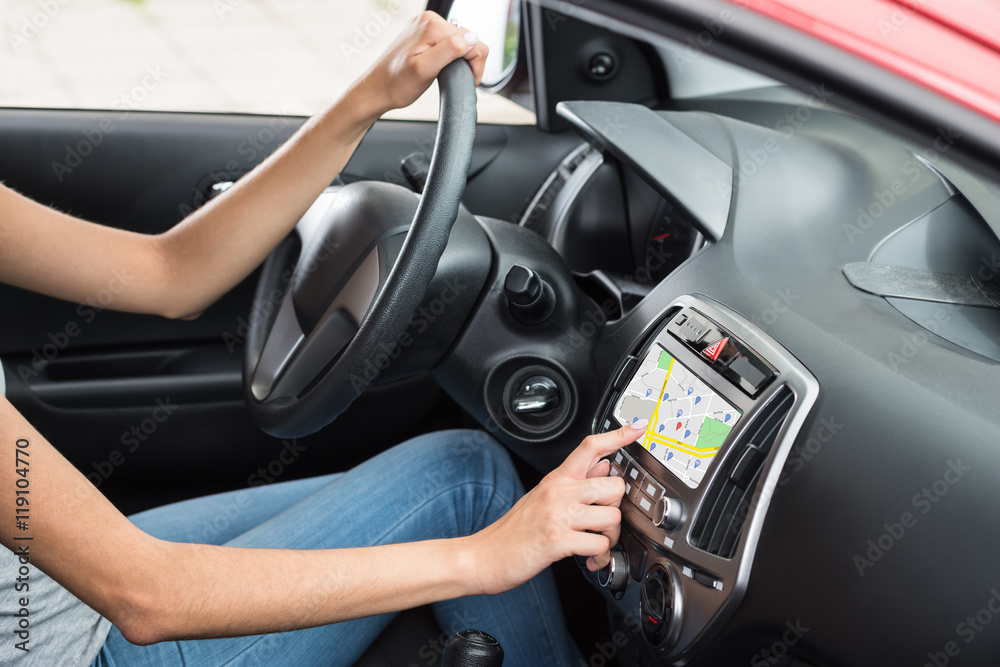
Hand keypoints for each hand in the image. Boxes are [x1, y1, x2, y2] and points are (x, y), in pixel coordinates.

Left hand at [349, 11, 488, 118]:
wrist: (376, 89)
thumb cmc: (396, 84)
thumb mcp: (425, 70)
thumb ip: (450, 50)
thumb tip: (473, 38)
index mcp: (433, 25)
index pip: (473, 40)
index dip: (474, 65)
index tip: (467, 81)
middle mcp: (430, 20)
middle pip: (468, 39)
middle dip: (467, 61)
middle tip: (453, 79)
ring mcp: (426, 26)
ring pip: (460, 41)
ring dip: (458, 60)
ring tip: (445, 75)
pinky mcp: (423, 34)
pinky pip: (448, 42)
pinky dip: (449, 57)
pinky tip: (440, 68)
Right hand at [470, 420, 647, 595]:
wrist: (484, 556)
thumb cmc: (514, 531)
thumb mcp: (543, 497)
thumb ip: (575, 482)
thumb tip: (602, 465)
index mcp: (556, 479)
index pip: (591, 447)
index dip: (618, 435)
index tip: (638, 427)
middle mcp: (558, 492)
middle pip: (613, 484)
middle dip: (616, 509)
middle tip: (603, 523)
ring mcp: (558, 515)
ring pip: (611, 517)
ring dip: (609, 537)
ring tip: (594, 544)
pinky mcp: (557, 540)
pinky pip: (598, 544)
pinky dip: (599, 557)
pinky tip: (589, 559)